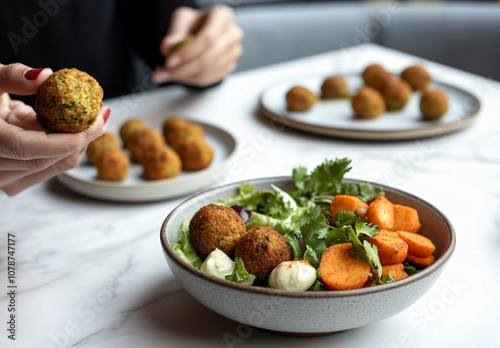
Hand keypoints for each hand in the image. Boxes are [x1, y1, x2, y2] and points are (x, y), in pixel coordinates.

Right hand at [0, 63, 108, 195]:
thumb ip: (12, 77)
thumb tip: (45, 76)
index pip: (33, 150)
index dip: (70, 138)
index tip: (96, 121)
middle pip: (50, 160)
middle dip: (82, 138)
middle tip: (101, 115)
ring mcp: (3, 179)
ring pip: (53, 167)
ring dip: (77, 145)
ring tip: (93, 120)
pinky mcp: (12, 180)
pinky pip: (47, 169)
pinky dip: (64, 151)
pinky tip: (74, 131)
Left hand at [152, 5, 243, 86]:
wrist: (203, 31)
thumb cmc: (195, 23)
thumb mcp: (182, 20)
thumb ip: (174, 33)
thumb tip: (167, 47)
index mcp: (223, 16)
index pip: (208, 38)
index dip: (188, 52)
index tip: (169, 61)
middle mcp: (232, 34)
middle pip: (209, 58)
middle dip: (184, 69)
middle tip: (164, 73)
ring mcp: (233, 52)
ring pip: (208, 71)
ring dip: (185, 77)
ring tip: (167, 75)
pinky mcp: (230, 66)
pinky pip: (210, 78)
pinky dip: (191, 80)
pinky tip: (179, 76)